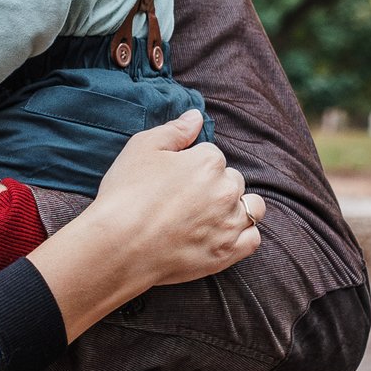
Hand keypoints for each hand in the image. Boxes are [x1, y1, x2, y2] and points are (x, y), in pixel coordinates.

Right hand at [84, 113, 264, 289]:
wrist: (118, 247)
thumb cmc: (125, 195)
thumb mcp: (141, 148)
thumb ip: (175, 130)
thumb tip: (197, 116)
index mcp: (209, 162)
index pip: (212, 155)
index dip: (192, 164)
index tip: (173, 179)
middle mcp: (226, 190)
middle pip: (232, 180)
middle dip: (215, 185)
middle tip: (185, 199)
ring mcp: (230, 224)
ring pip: (251, 207)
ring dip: (236, 207)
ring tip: (210, 215)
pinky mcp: (227, 253)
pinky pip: (252, 239)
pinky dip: (243, 234)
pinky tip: (224, 234)